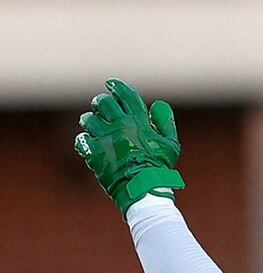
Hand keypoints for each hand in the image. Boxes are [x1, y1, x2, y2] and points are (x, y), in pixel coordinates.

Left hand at [75, 80, 184, 212]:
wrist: (143, 189)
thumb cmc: (158, 168)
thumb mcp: (170, 145)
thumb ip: (165, 123)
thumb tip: (158, 105)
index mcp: (138, 121)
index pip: (124, 95)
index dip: (116, 86)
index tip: (110, 83)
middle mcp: (119, 125)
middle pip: (103, 103)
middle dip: (101, 102)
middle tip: (100, 105)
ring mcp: (105, 139)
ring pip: (89, 119)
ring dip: (89, 119)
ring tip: (91, 122)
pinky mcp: (94, 153)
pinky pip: (82, 140)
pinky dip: (83, 140)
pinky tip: (87, 142)